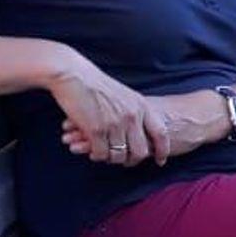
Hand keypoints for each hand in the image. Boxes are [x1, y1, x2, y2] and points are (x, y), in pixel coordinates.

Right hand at [47, 53, 169, 166]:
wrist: (73, 75)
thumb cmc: (97, 84)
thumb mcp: (125, 94)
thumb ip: (135, 111)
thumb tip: (142, 131)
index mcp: (141, 106)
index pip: (161, 134)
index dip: (162, 150)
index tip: (160, 160)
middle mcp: (132, 116)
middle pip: (141, 151)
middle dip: (134, 160)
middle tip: (126, 161)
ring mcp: (114, 124)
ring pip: (120, 156)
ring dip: (113, 159)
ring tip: (107, 155)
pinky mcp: (96, 130)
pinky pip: (102, 154)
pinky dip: (99, 156)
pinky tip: (94, 152)